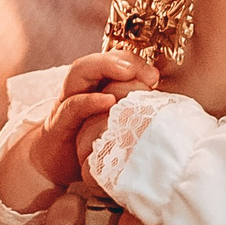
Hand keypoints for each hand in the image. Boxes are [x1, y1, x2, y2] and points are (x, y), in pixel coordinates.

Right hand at [0, 52, 157, 211]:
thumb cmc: (92, 142)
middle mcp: (80, 88)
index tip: (155, 75)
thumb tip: (167, 105)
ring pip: (79, 72)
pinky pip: (71, 106)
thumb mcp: (118, 122)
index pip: (113, 61)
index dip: (134, 61)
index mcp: (96, 85)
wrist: (58, 165)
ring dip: (104, 67)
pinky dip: (89, 101)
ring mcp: (67, 103)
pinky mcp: (58, 125)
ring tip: (127, 73)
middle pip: (97, 59)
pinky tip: (108, 101)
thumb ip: (137, 108)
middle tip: (146, 71)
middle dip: (121, 59)